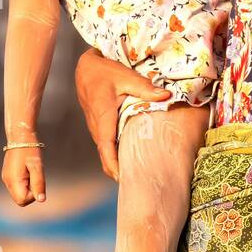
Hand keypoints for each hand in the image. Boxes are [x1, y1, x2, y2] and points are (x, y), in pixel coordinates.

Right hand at [2, 145, 45, 205]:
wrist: (20, 136)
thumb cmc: (30, 150)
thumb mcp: (37, 166)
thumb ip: (39, 183)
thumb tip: (41, 200)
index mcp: (13, 180)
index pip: (22, 200)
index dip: (33, 194)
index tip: (36, 180)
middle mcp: (7, 182)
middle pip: (20, 199)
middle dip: (30, 192)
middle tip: (34, 175)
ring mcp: (6, 179)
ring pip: (19, 193)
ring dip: (28, 187)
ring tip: (30, 171)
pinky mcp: (8, 175)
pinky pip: (17, 186)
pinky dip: (24, 183)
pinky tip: (27, 170)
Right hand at [74, 46, 170, 181]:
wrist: (85, 68)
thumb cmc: (103, 72)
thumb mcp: (125, 76)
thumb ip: (145, 88)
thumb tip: (166, 95)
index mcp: (103, 118)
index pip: (106, 148)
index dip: (113, 165)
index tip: (123, 180)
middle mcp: (97, 127)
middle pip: (107, 156)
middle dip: (119, 171)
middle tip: (140, 184)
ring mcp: (97, 128)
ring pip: (107, 151)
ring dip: (118, 163)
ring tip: (139, 173)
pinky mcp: (99, 126)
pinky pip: (108, 144)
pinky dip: (117, 153)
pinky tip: (132, 156)